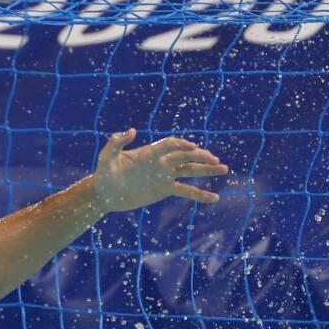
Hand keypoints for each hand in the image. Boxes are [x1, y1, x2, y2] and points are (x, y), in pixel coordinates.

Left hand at [91, 128, 227, 212]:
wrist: (104, 194)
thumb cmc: (104, 174)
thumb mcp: (106, 158)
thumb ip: (116, 143)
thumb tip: (131, 130)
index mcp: (149, 152)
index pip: (170, 145)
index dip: (181, 145)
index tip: (193, 148)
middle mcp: (160, 161)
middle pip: (185, 156)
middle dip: (201, 157)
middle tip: (215, 160)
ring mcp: (164, 175)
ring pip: (190, 170)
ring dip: (206, 169)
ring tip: (224, 169)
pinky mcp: (164, 189)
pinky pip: (186, 190)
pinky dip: (200, 194)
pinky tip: (214, 198)